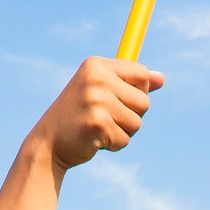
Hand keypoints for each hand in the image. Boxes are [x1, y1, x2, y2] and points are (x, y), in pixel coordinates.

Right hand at [23, 57, 163, 177]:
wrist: (47, 142)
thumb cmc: (78, 115)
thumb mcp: (101, 91)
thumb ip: (130, 83)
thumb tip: (162, 78)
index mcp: (96, 65)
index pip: (142, 74)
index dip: (139, 92)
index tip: (120, 101)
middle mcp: (96, 78)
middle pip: (144, 101)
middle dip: (131, 116)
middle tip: (106, 117)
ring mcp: (96, 100)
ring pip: (137, 122)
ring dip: (122, 132)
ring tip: (99, 128)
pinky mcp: (98, 123)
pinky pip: (125, 139)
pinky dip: (113, 144)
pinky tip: (94, 140)